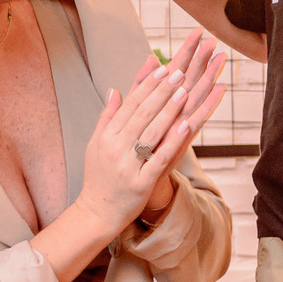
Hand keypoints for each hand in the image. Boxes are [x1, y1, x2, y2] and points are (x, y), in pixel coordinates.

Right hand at [76, 33, 225, 236]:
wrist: (96, 214)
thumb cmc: (98, 178)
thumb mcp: (96, 145)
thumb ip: (107, 117)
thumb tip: (115, 89)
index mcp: (106, 137)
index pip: (129, 105)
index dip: (147, 85)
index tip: (162, 67)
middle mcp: (115, 148)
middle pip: (141, 114)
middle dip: (161, 91)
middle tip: (178, 72)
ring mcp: (128, 166)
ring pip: (151, 133)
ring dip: (169, 110)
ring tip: (185, 91)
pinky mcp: (140, 184)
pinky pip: (158, 159)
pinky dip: (172, 142)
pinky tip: (186, 126)